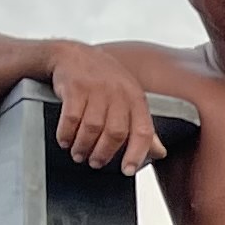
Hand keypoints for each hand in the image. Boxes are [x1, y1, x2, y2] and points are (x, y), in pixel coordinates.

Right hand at [47, 44, 161, 173]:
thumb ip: (141, 124)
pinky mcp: (75, 87)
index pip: (143, 130)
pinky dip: (66, 134)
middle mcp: (119, 92)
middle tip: (95, 163)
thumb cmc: (104, 79)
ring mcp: (97, 88)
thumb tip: (159, 152)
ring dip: (83, 146)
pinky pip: (71, 118)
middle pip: (116, 132)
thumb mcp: (128, 97)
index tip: (127, 170)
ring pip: (92, 127)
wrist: (73, 54)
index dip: (137, 153)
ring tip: (78, 154)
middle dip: (104, 153)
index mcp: (136, 98)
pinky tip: (64, 140)